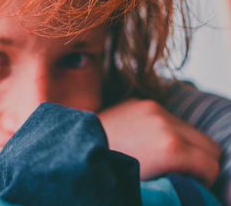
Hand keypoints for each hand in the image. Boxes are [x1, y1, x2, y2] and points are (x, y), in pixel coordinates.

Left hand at [98, 99, 220, 185]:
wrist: (74, 150)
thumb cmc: (108, 173)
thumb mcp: (149, 183)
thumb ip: (178, 179)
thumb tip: (191, 182)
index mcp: (170, 148)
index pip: (212, 164)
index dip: (203, 180)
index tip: (189, 185)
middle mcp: (165, 122)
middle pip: (208, 144)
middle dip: (200, 161)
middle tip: (180, 173)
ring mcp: (151, 108)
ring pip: (189, 128)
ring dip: (184, 144)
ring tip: (160, 156)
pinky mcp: (140, 102)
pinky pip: (168, 117)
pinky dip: (166, 129)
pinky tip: (146, 140)